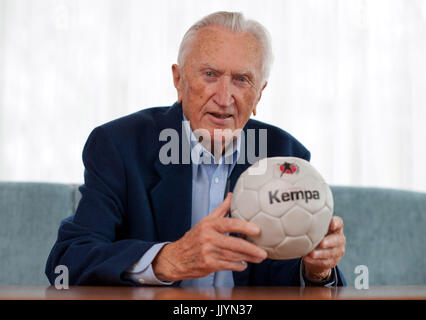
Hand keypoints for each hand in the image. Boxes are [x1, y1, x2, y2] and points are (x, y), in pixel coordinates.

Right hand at [152, 193, 267, 281]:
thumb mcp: (206, 221)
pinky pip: (228, 266)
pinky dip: (238, 266)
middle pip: (234, 244)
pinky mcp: (209, 265)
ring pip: (233, 256)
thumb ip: (221, 209)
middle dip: (251, 249)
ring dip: (248, 258)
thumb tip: (232, 195)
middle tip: (263, 251)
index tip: (257, 230)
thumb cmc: (194, 238)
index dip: (244, 227)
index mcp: (209, 225)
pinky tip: (244, 263)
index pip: (229, 224)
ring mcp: (208, 252)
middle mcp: (208, 238)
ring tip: (259, 257)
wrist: (177, 257)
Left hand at [302, 216, 345, 281]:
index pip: (339, 223)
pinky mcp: (332, 261)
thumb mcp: (315, 228)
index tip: (331, 224)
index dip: (336, 223)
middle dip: (329, 242)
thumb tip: (294, 217)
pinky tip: (307, 258)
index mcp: (335, 228)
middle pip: (338, 240)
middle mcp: (339, 239)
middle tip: (321, 243)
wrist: (318, 253)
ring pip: (331, 253)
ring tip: (311, 253)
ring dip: (320, 253)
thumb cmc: (315, 236)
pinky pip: (324, 262)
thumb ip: (310, 223)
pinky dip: (315, 261)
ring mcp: (337, 251)